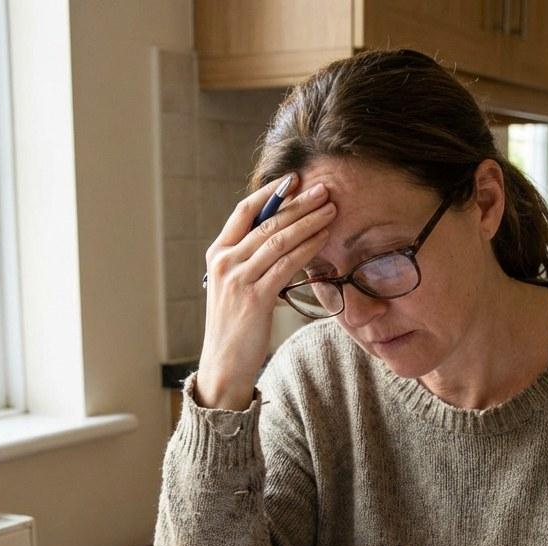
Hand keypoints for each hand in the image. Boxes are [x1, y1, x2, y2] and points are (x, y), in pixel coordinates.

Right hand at [196, 176, 336, 409]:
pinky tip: (324, 238)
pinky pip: (286, 264)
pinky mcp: (255, 297)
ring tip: (331, 209)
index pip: (244, 211)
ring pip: (279, 240)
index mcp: (217, 254)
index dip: (271, 193)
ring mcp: (238, 279)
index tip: (295, 179)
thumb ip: (250, 261)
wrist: (224, 365)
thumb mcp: (235, 286)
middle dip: (299, 203)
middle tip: (324, 189)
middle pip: (267, 222)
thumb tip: (282, 237)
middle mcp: (224, 262)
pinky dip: (308, 248)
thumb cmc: (235, 327)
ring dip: (308, 221)